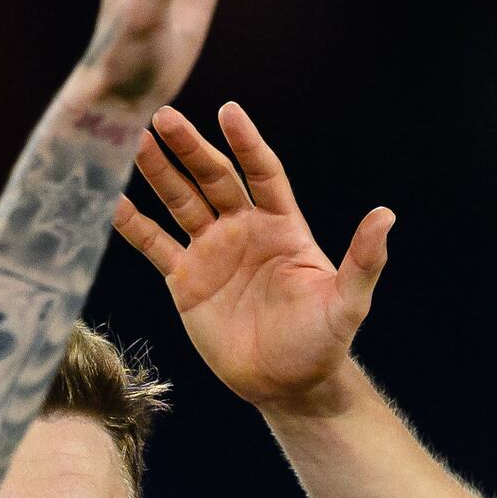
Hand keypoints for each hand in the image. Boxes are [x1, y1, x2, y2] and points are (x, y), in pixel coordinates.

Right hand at [114, 102, 389, 416]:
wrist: (287, 385)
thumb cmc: (322, 342)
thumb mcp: (346, 302)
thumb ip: (363, 259)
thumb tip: (387, 215)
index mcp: (282, 225)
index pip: (261, 172)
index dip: (245, 143)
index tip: (228, 111)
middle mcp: (244, 229)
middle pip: (212, 178)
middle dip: (188, 147)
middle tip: (162, 116)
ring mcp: (212, 251)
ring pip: (179, 202)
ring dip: (157, 173)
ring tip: (132, 143)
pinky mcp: (185, 280)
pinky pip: (154, 245)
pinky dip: (133, 224)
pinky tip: (110, 201)